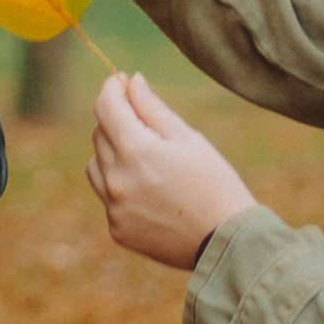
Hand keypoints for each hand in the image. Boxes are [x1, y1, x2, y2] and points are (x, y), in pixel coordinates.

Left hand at [87, 70, 254, 270]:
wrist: (226, 242)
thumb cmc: (215, 184)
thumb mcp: (188, 139)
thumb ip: (153, 109)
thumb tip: (132, 82)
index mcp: (135, 150)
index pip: (105, 107)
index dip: (112, 88)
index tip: (121, 81)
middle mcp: (116, 179)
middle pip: (99, 134)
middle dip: (116, 120)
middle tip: (143, 120)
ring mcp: (114, 208)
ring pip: (96, 165)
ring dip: (112, 153)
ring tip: (147, 160)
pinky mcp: (117, 229)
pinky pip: (107, 196)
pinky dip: (121, 185)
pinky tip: (151, 191)